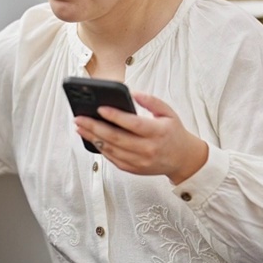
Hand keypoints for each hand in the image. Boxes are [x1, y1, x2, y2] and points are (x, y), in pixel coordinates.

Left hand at [74, 93, 208, 183]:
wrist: (183, 159)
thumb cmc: (174, 133)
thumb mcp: (168, 112)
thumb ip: (151, 101)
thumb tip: (132, 93)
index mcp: (157, 132)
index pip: (133, 124)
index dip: (115, 116)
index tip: (100, 108)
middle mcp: (148, 149)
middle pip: (116, 138)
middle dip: (94, 127)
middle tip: (79, 118)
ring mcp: (140, 161)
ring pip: (111, 150)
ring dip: (93, 138)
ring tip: (80, 127)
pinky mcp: (134, 169)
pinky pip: (114, 159)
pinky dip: (101, 149)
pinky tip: (92, 139)